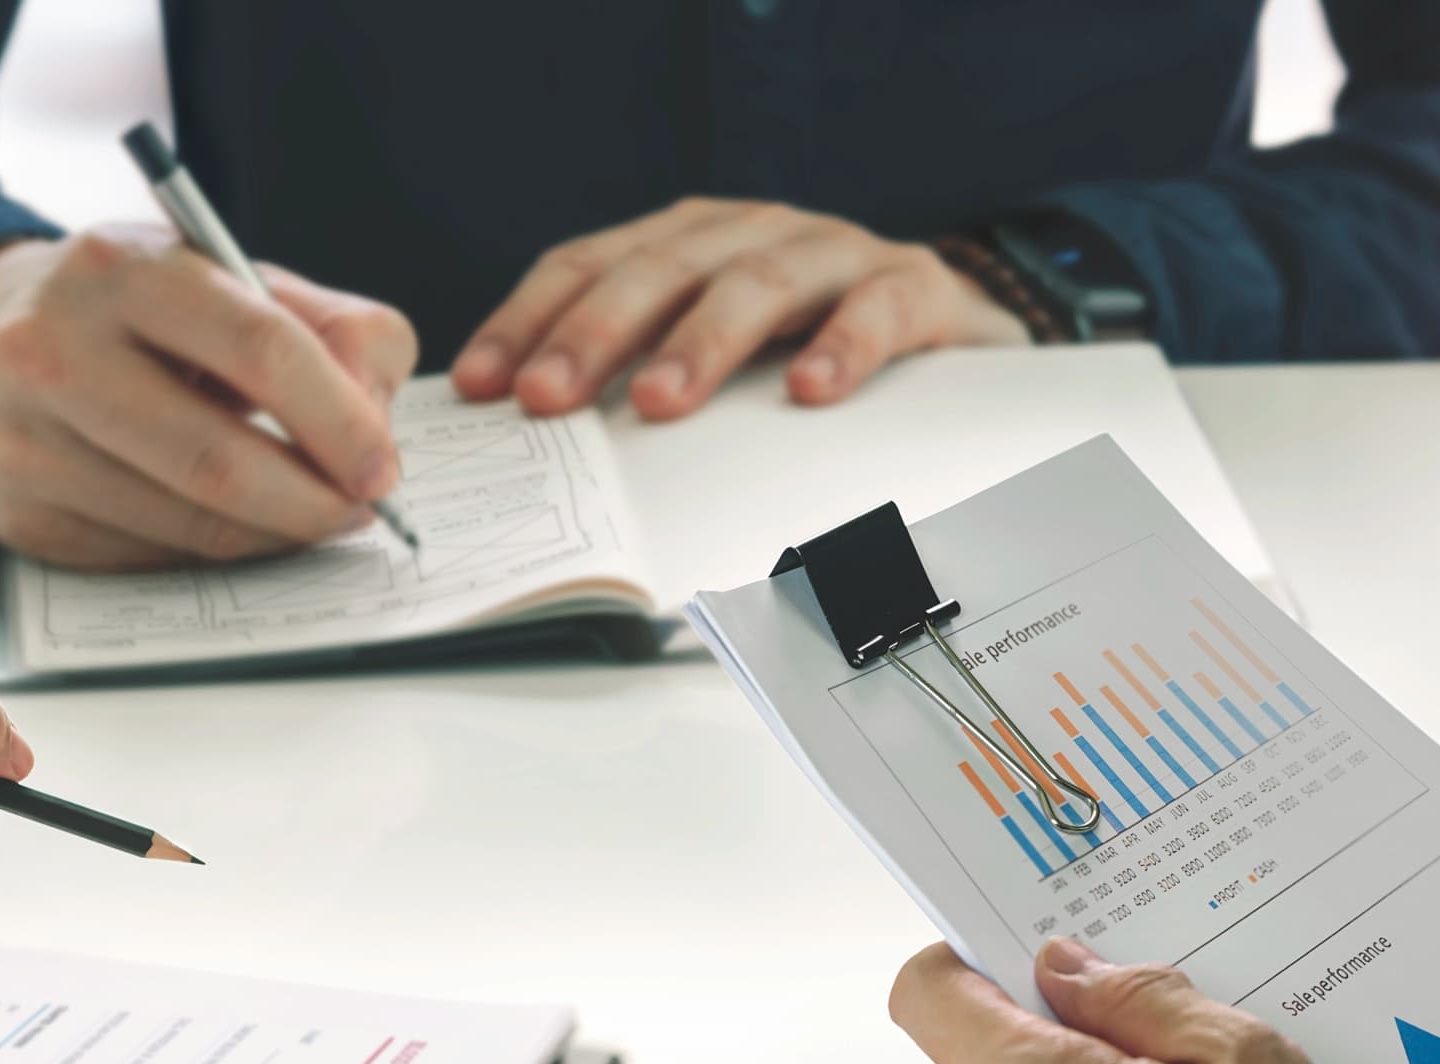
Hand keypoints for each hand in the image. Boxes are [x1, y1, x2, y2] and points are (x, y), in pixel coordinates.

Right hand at [0, 229, 416, 570]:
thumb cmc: (143, 316)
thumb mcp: (237, 282)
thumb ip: (337, 331)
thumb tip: (376, 424)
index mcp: (124, 266)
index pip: (258, 347)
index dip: (339, 420)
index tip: (383, 468)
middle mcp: (51, 347)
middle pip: (216, 460)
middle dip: (310, 501)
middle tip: (358, 513)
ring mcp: (20, 436)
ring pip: (184, 525)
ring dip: (269, 537)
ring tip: (304, 516)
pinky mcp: (14, 513)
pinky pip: (146, 558)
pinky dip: (208, 555)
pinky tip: (225, 524)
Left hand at [453, 198, 1030, 421]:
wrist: (958, 345)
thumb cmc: (812, 360)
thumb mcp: (719, 367)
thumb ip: (643, 387)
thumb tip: (538, 457)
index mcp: (688, 241)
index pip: (588, 265)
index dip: (529, 321)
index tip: (481, 387)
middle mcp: (753, 230)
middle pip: (660, 267)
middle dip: (596, 333)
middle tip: (549, 400)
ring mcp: (836, 252)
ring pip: (758, 279)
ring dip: (702, 340)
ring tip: (660, 401)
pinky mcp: (917, 286)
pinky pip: (877, 308)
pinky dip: (844, 344)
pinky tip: (812, 391)